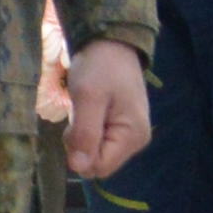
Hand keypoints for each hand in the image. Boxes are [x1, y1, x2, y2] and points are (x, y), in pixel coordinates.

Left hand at [59, 39, 152, 179]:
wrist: (111, 42)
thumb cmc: (100, 66)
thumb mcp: (88, 97)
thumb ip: (85, 134)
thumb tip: (79, 169)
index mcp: (132, 136)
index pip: (99, 167)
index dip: (80, 152)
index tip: (75, 125)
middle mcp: (136, 141)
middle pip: (98, 162)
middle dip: (81, 145)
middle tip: (80, 114)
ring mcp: (130, 135)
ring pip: (96, 153)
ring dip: (82, 137)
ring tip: (84, 109)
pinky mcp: (122, 128)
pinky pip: (99, 142)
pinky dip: (87, 130)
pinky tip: (89, 111)